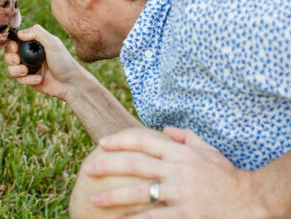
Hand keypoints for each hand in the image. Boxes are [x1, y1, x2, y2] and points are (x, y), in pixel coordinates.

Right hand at [3, 24, 77, 100]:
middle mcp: (29, 55)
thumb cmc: (64, 61)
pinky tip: (40, 79)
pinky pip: (20, 80)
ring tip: (26, 71)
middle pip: (8, 55)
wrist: (70, 83)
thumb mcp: (53, 43)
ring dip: (16, 70)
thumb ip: (38, 33)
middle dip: (10, 58)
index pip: (15, 41)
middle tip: (17, 60)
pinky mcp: (29, 80)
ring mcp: (28, 68)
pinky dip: (28, 80)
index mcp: (33, 44)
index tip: (15, 48)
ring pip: (11, 68)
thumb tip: (20, 33)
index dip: (11, 45)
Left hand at [85, 127, 267, 218]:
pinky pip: (156, 217)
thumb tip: (164, 129)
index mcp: (180, 152)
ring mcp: (181, 193)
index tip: (102, 143)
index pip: (143, 140)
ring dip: (114, 196)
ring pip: (140, 192)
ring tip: (95, 199)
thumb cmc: (227, 175)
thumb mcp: (208, 150)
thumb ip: (185, 137)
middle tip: (88, 169)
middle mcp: (177, 170)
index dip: (120, 140)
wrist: (251, 199)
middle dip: (108, 165)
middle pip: (135, 164)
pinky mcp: (186, 214)